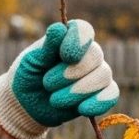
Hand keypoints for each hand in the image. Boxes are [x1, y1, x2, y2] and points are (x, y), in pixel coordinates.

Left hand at [0, 20, 119, 138]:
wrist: (26, 105)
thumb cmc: (28, 76)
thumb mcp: (31, 60)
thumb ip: (47, 47)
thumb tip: (59, 28)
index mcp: (69, 38)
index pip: (84, 30)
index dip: (78, 41)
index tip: (64, 56)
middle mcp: (87, 53)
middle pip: (95, 55)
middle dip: (70, 73)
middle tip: (47, 83)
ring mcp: (96, 73)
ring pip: (103, 75)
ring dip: (78, 90)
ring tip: (54, 100)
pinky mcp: (100, 94)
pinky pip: (111, 94)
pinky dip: (98, 102)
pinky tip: (81, 109)